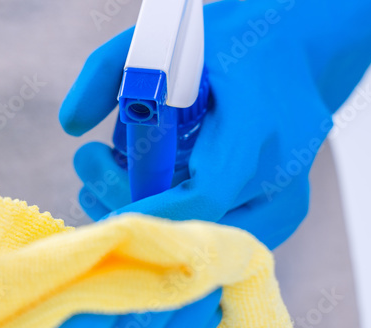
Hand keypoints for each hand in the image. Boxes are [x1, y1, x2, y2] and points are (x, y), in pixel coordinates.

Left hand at [60, 0, 370, 248]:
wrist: (300, 48)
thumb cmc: (226, 44)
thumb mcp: (163, 40)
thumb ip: (108, 71)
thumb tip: (70, 125)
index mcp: (258, 120)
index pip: (207, 191)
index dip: (151, 212)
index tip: (100, 204)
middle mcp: (281, 168)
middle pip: (198, 223)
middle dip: (130, 206)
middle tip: (88, 162)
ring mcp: (287, 199)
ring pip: (206, 244)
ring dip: (148, 217)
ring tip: (103, 170)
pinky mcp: (281, 215)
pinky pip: (218, 238)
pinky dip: (174, 220)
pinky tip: (142, 183)